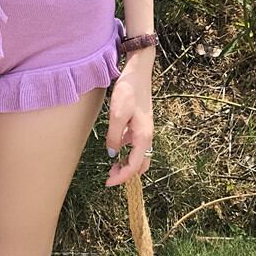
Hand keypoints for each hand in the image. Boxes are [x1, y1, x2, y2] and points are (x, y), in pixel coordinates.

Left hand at [104, 48, 153, 185]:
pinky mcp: (141, 124)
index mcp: (143, 137)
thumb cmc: (128, 92)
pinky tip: (116, 147)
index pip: (134, 166)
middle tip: (109, 177)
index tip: (107, 182)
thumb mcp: (117, 114)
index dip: (121, 177)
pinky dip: (128, 152)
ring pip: (139, 155)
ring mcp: (145, 130)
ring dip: (127, 164)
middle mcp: (147, 136)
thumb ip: (115, 136)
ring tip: (112, 167)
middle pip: (140, 165)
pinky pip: (136, 145)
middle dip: (126, 174)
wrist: (138, 73)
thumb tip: (112, 154)